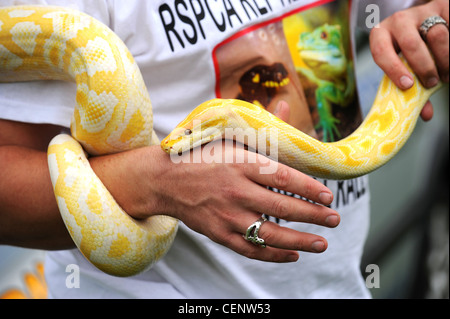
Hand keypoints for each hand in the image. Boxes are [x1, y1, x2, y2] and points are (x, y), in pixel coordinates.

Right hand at [95, 99, 338, 262]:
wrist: (163, 179)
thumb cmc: (199, 155)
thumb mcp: (228, 137)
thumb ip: (260, 127)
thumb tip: (285, 105)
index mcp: (240, 163)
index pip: (283, 178)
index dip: (309, 189)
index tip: (328, 196)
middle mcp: (235, 191)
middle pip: (282, 208)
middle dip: (313, 215)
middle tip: (334, 219)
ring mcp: (226, 216)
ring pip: (270, 234)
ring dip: (300, 241)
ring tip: (322, 243)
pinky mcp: (219, 234)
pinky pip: (250, 249)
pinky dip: (273, 255)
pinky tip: (292, 256)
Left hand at [369, 0, 448, 120]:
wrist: (424, 19)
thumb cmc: (408, 51)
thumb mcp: (403, 65)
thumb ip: (412, 88)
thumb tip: (426, 115)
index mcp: (380, 35)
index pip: (380, 52)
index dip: (392, 69)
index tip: (407, 85)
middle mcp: (398, 21)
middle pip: (411, 44)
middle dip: (424, 67)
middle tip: (432, 83)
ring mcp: (422, 12)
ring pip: (437, 35)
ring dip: (445, 59)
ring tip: (447, 75)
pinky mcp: (442, 7)